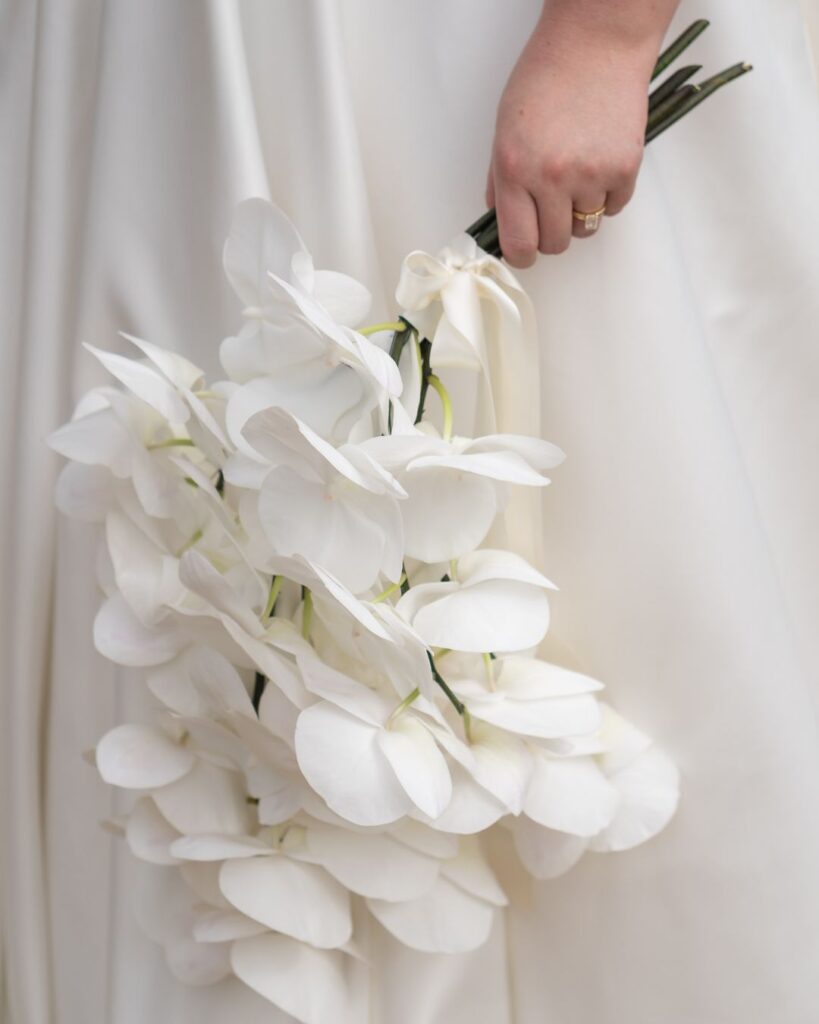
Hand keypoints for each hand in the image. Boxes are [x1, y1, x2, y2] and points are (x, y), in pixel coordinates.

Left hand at [487, 6, 667, 266]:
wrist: (596, 42)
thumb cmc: (546, 78)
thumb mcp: (504, 128)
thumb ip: (500, 179)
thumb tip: (500, 219)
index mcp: (514, 170)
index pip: (518, 243)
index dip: (522, 254)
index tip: (526, 251)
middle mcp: (551, 178)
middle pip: (555, 243)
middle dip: (551, 234)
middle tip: (552, 210)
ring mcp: (590, 175)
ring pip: (586, 228)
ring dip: (580, 212)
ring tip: (577, 176)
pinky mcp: (624, 168)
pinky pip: (614, 207)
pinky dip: (607, 195)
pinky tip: (599, 162)